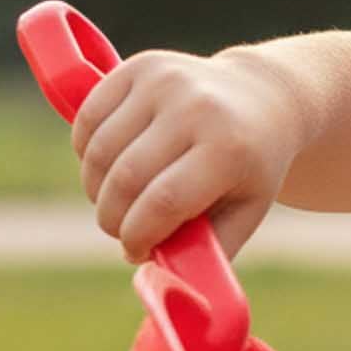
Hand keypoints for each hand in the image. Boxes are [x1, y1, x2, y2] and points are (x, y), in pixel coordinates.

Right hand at [71, 45, 302, 263]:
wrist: (264, 97)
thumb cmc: (251, 166)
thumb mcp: (247, 210)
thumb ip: (209, 249)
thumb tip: (163, 284)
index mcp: (229, 149)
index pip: (163, 202)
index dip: (138, 236)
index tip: (135, 251)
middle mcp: (197, 108)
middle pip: (126, 178)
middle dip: (112, 217)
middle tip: (121, 232)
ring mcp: (166, 81)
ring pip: (99, 150)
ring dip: (95, 188)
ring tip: (116, 202)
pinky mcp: (141, 66)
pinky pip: (89, 119)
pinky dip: (87, 152)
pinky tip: (107, 167)